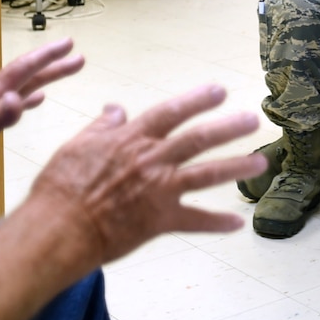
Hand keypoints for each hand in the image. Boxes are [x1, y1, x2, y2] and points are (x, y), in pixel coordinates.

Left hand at [0, 39, 84, 178]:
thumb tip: (21, 101)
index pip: (24, 70)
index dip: (47, 58)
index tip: (70, 45)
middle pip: (27, 75)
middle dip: (52, 65)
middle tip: (78, 56)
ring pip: (22, 88)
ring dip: (43, 80)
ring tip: (62, 73)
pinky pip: (11, 105)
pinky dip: (26, 101)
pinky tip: (32, 103)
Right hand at [26, 85, 264, 263]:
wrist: (59, 228)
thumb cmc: (61, 187)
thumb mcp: (77, 145)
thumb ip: (103, 126)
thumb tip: (117, 108)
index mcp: (131, 139)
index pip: (170, 112)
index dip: (196, 100)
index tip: (219, 90)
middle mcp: (152, 160)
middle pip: (197, 139)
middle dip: (228, 128)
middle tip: (252, 119)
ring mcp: (159, 190)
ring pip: (206, 175)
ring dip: (236, 167)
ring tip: (261, 162)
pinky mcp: (161, 220)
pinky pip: (195, 221)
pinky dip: (217, 222)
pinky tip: (238, 223)